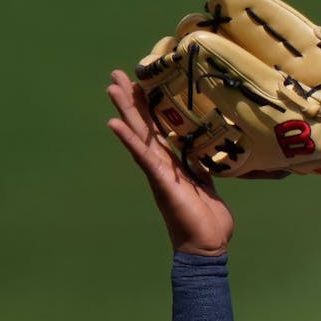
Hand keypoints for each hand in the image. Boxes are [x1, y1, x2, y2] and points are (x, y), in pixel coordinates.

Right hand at [107, 70, 233, 255]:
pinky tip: (114, 122)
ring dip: (125, 110)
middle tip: (116, 74)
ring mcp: (159, 172)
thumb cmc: (208, 220)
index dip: (149, 106)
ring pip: (139, 135)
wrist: (207, 245)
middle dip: (131, 100)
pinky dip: (129, 139)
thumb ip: (200, 166)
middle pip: (143, 126)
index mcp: (174, 163)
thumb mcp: (207, 184)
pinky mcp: (161, 182)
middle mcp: (162, 164)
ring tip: (112, 87)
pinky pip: (143, 157)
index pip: (158, 128)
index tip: (141, 82)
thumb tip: (202, 149)